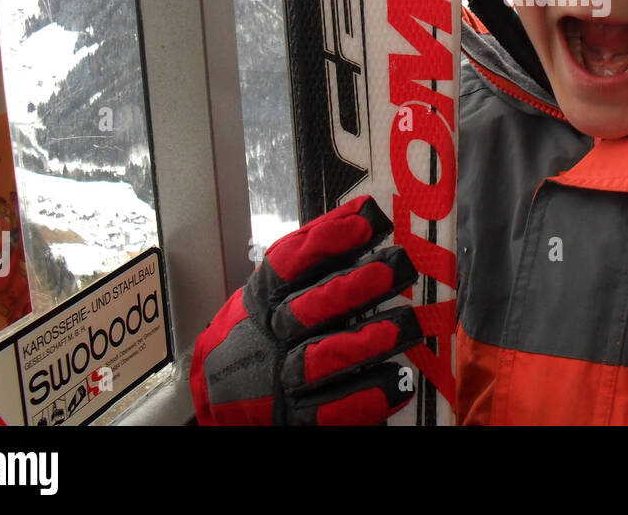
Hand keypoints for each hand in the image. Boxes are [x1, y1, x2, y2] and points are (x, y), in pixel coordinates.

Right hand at [190, 195, 423, 424]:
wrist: (222, 391)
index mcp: (265, 296)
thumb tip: (365, 213)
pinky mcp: (299, 415)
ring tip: (406, 324)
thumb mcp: (274, 287)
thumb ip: (315, 253)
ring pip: (324, 359)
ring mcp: (285, 378)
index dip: (329, 239)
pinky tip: (398, 381)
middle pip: (312, 308)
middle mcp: (273, 334)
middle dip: (357, 286)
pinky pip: (333, 411)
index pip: (291, 263)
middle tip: (400, 265)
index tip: (370, 220)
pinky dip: (366, 396)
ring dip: (366, 341)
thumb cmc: (262, 326)